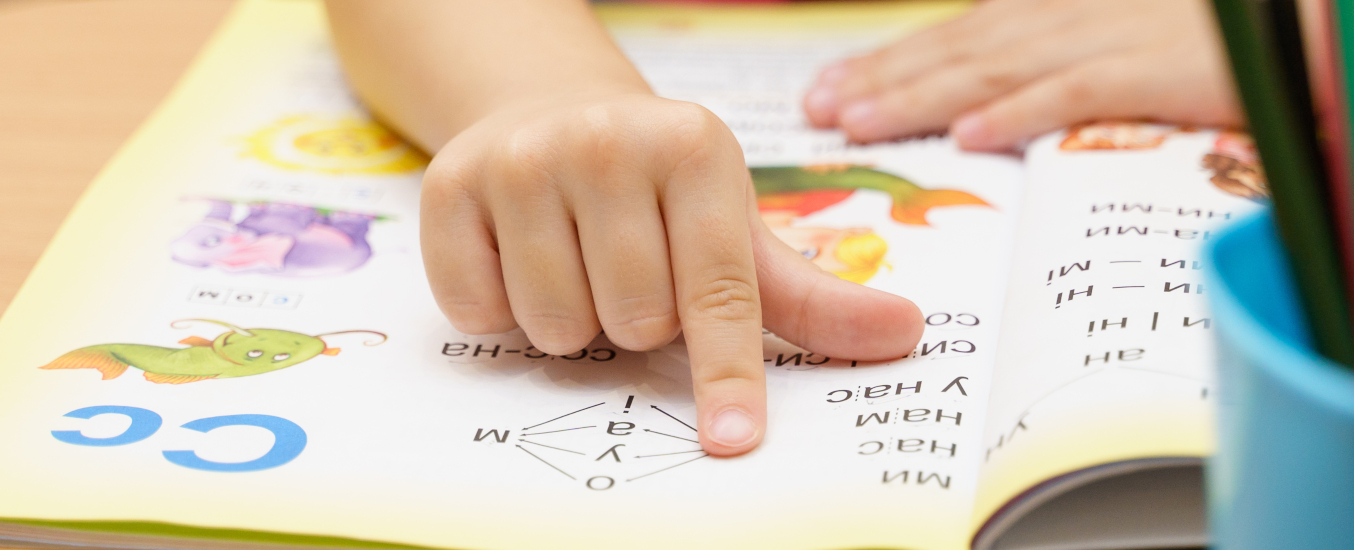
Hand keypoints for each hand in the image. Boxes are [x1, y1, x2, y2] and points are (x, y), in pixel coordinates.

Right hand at [421, 93, 925, 455]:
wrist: (547, 112)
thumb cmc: (658, 191)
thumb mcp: (736, 231)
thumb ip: (813, 299)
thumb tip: (906, 333)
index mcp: (694, 147)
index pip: (718, 292)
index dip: (727, 375)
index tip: (733, 439)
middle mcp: (607, 140)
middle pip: (631, 320)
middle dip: (635, 323)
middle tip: (630, 272)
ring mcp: (521, 159)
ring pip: (555, 325)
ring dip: (570, 323)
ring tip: (577, 264)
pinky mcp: (447, 185)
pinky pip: (479, 312)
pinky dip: (500, 309)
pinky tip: (519, 257)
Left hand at [802, 0, 1240, 150]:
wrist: (1317, 37)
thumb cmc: (1225, 50)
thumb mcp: (1129, 47)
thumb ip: (1065, 66)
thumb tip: (993, 109)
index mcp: (1066, 10)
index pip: (962, 35)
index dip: (893, 60)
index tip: (832, 89)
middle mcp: (1077, 15)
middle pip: (961, 46)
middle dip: (884, 77)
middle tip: (818, 109)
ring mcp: (1116, 38)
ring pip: (998, 65)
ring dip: (923, 93)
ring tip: (860, 120)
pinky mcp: (1159, 70)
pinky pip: (1077, 91)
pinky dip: (1021, 109)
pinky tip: (971, 135)